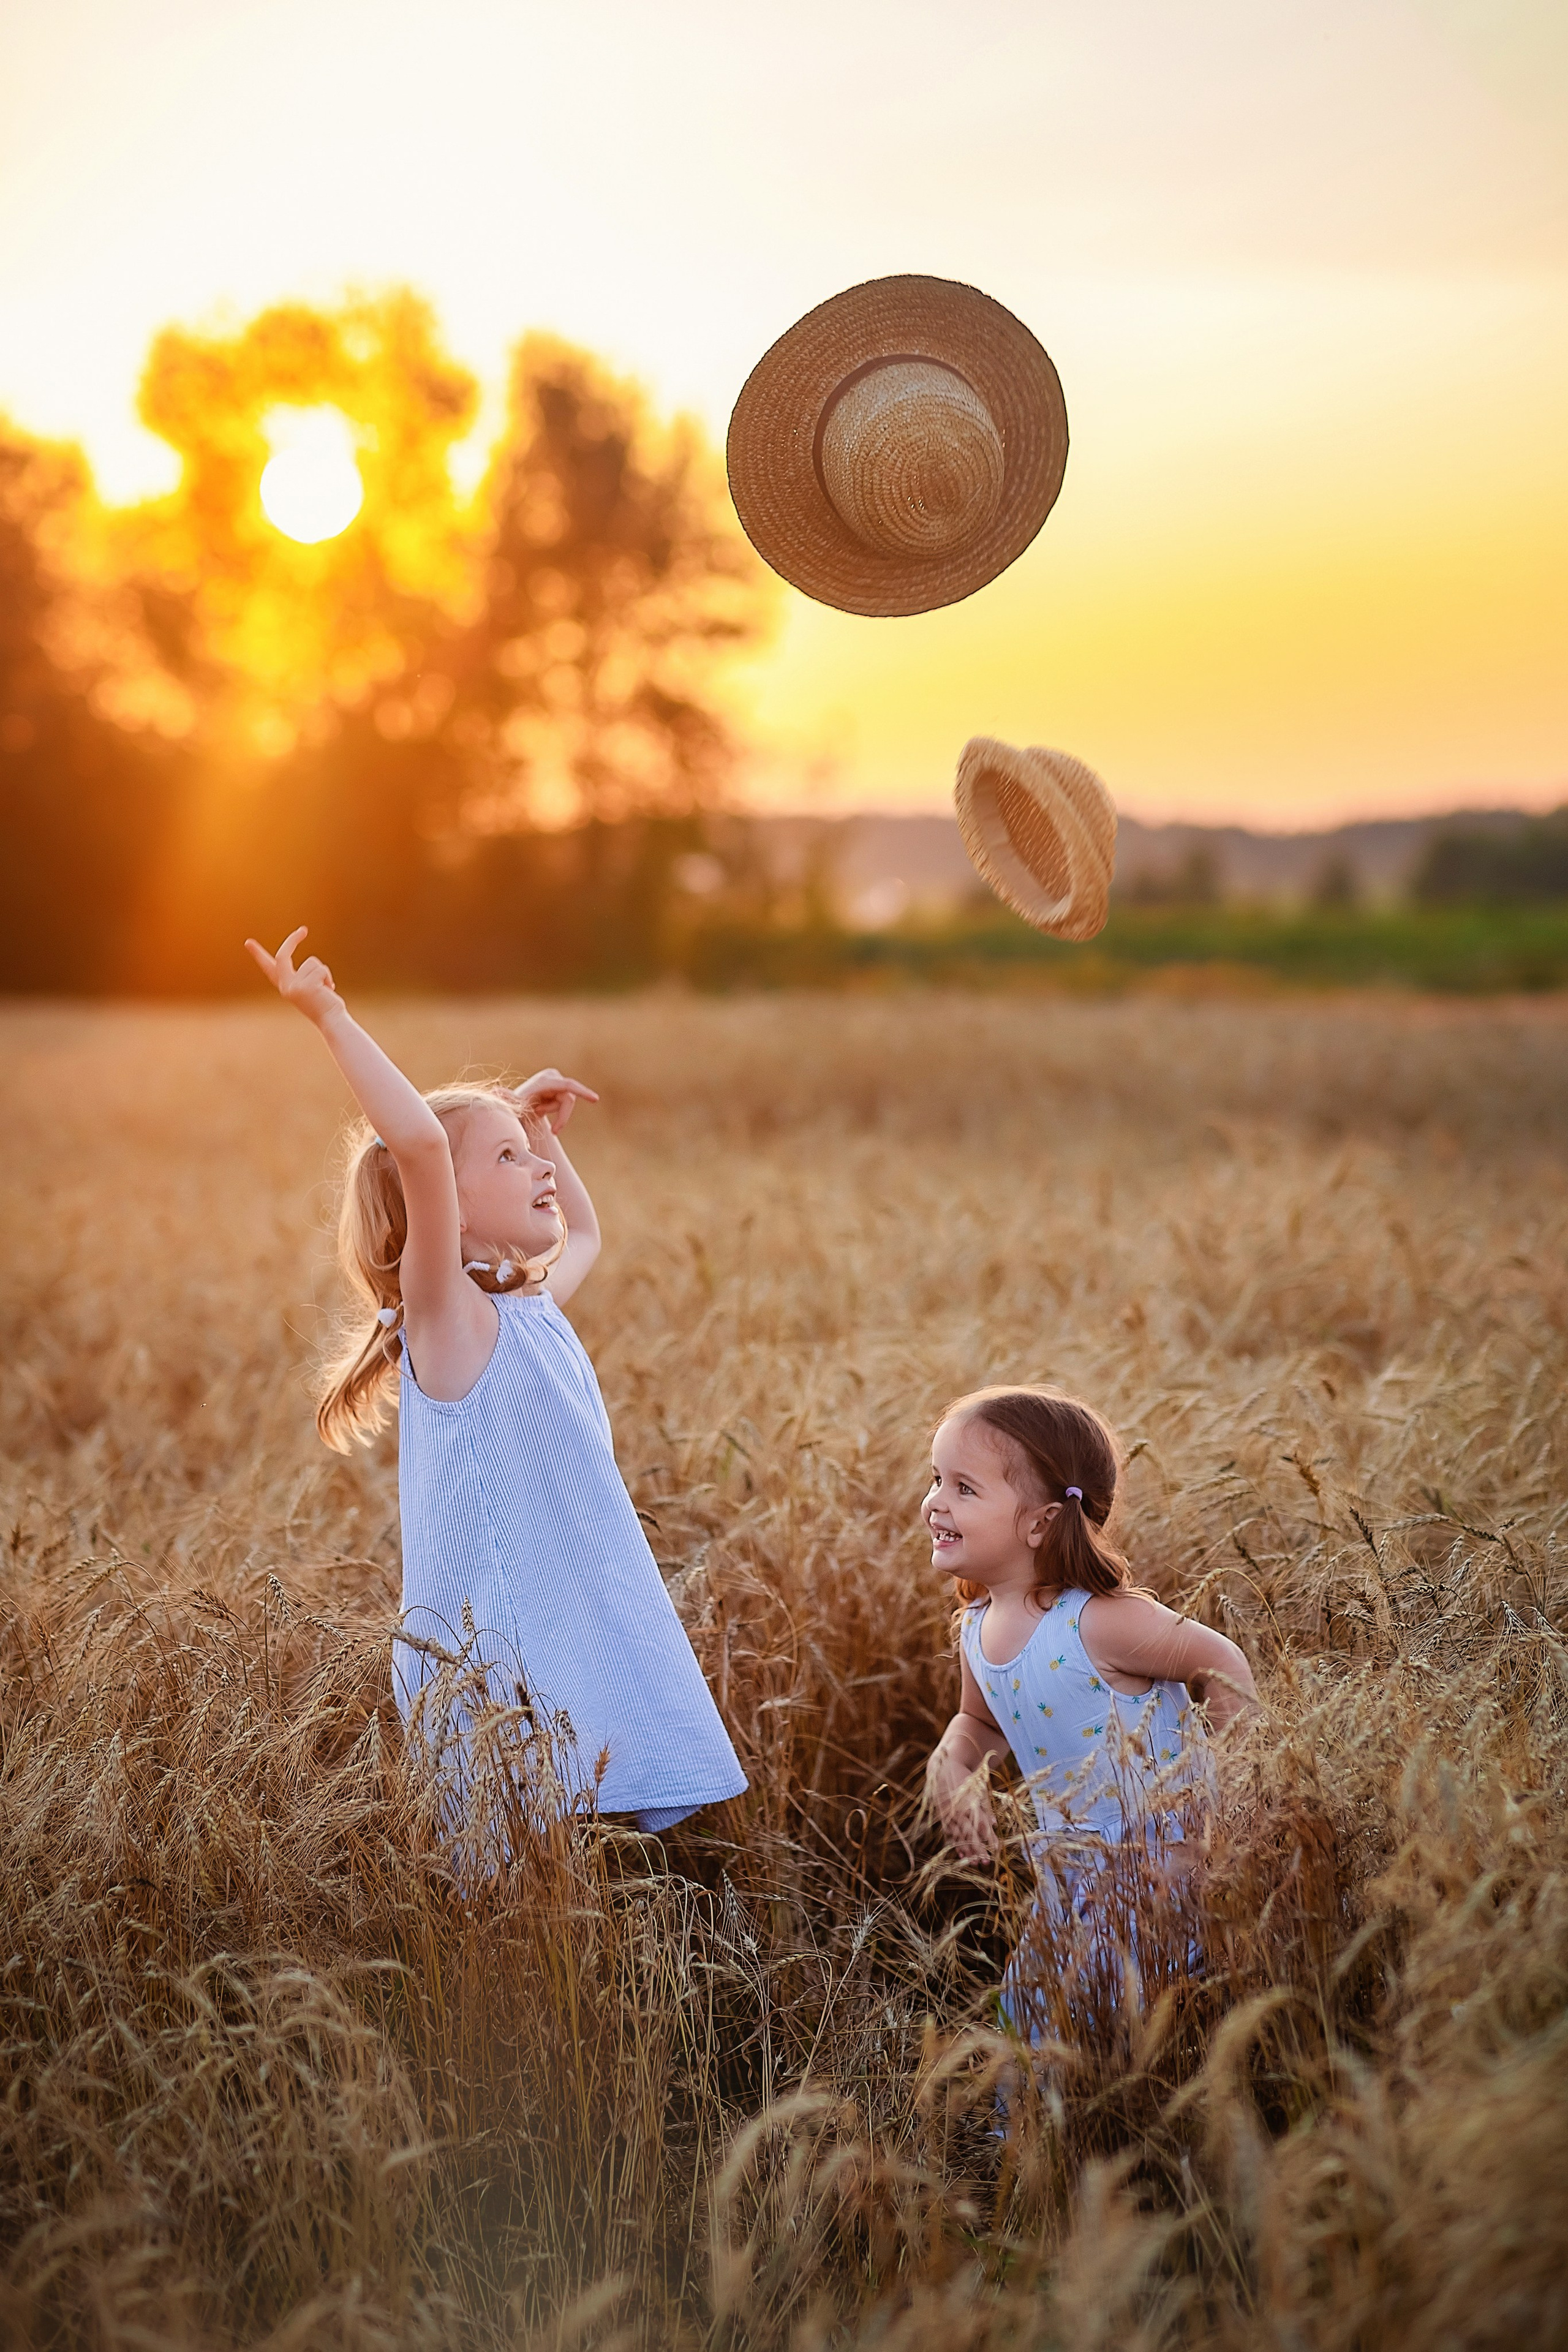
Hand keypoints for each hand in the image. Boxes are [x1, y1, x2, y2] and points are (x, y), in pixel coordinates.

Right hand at [244, 927, 343, 1026]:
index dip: (259, 954)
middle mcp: (286, 986)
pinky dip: (328, 977)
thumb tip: (312, 964)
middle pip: (282, 956)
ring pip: (312, 962)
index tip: (248, 942)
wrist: (331, 1020)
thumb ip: (305, 976)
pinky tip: (328, 990)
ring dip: (323, 973)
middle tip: (303, 930)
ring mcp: (294, 986)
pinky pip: (321, 969)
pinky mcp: (306, 986)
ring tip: (325, 988)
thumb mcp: (311, 987)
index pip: (269, 968)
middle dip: (292, 941)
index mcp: (285, 986)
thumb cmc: (324, 1004)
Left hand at [510, 1067, 599, 1134]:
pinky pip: (566, 1104)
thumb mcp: (515, 1104)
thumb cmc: (515, 1104)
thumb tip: (496, 1092)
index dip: (582, 1092)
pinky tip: (542, 1109)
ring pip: (567, 1104)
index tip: (595, 1099)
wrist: (517, 1104)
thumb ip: (509, 1099)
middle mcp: (553, 1077)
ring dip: (555, 1112)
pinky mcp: (560, 1087)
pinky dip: (556, 1111)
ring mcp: (558, 1081)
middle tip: (553, 1130)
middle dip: (560, 1115)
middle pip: (568, 1100)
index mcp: (546, 1080)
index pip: (568, 1086)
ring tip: (538, 1111)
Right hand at [925, 1740, 997, 1864]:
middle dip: (978, 1849)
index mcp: (970, 1804)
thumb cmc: (965, 1778)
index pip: (982, 1825)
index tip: (997, 1849)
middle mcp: (959, 1811)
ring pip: (958, 1836)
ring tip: (974, 1863)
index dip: (990, 1838)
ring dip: (966, 1850)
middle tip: (986, 1862)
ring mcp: (948, 1814)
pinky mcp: (942, 1816)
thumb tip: (993, 1823)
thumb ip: (986, 1807)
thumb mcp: (978, 1789)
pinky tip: (960, 1854)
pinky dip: (954, 1844)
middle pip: (970, 1834)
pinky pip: (948, 1833)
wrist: (943, 1768)